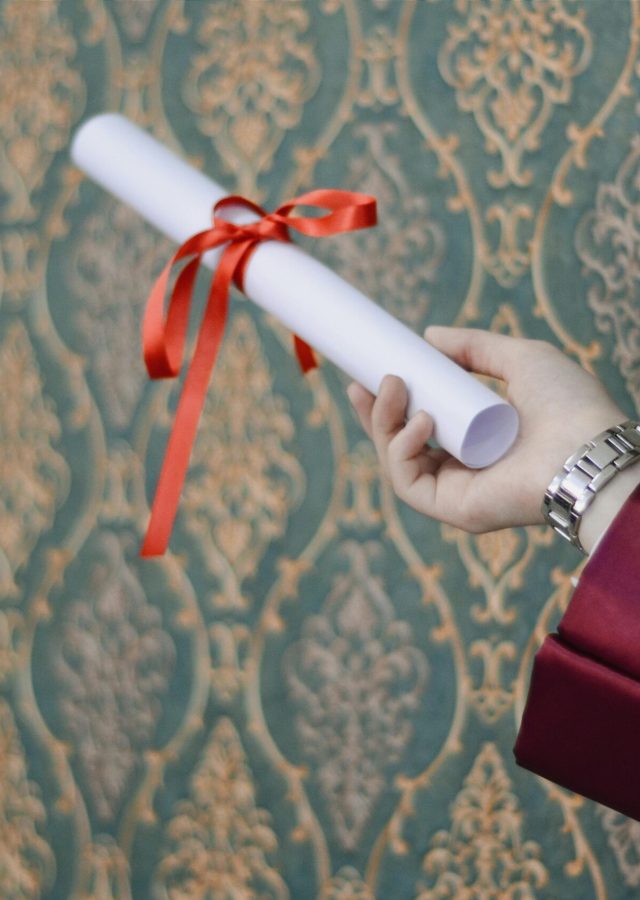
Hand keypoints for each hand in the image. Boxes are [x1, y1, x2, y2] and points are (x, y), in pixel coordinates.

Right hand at [347, 326, 627, 537]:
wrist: (589, 445)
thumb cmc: (568, 405)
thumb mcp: (519, 359)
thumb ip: (476, 347)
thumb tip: (430, 336)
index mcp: (475, 440)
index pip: (420, 425)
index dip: (392, 403)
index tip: (375, 373)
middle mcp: (463, 469)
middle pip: (399, 446)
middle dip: (374, 415)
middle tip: (362, 383)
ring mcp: (456, 492)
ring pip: (397, 463)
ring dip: (383, 424)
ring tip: (393, 388)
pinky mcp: (453, 510)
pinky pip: (407, 484)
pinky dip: (401, 450)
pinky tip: (420, 421)